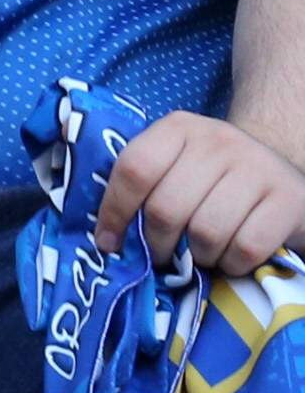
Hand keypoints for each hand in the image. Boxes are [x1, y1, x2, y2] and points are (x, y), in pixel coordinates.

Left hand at [94, 110, 304, 273]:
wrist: (282, 172)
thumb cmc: (216, 176)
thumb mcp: (178, 161)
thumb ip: (145, 182)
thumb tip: (106, 236)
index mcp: (179, 128)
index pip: (134, 169)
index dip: (115, 211)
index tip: (109, 243)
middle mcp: (218, 141)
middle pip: (166, 208)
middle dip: (158, 243)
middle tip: (163, 255)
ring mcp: (257, 168)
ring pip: (206, 231)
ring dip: (199, 256)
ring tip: (202, 254)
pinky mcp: (288, 200)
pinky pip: (246, 247)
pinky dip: (233, 264)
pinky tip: (232, 258)